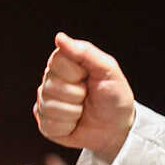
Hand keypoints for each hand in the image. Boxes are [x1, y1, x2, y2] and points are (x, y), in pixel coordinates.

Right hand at [34, 32, 135, 160]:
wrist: (118, 128)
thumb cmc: (115, 96)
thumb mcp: (108, 70)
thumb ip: (85, 52)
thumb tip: (59, 37)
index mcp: (65, 63)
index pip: (56, 62)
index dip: (75, 73)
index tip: (89, 78)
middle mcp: (51, 80)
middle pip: (51, 86)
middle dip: (76, 95)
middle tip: (88, 96)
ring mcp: (46, 102)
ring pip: (48, 106)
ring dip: (73, 112)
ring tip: (83, 110)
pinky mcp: (45, 123)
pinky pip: (48, 125)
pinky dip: (67, 127)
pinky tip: (75, 124)